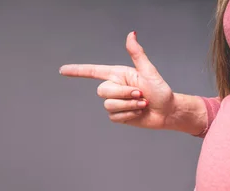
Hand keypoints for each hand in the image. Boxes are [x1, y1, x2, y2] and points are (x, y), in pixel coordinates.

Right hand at [59, 31, 174, 128]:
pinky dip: (129, 114)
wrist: (166, 112)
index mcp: (119, 74)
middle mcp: (115, 87)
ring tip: (143, 104)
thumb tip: (131, 34)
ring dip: (129, 105)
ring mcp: (116, 102)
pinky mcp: (118, 115)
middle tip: (141, 94)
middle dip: (124, 94)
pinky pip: (115, 116)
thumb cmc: (161, 91)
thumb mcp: (149, 71)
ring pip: (109, 105)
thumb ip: (137, 54)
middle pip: (103, 91)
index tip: (62, 70)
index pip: (93, 71)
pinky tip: (139, 113)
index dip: (77, 71)